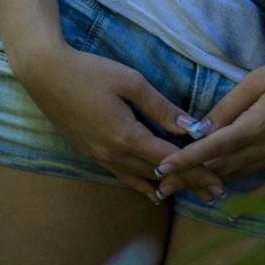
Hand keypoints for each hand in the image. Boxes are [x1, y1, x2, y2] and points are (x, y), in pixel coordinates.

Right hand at [17, 45, 225, 205]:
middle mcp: (113, 154)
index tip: (219, 182)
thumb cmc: (90, 71)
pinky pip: (123, 176)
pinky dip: (143, 184)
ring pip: (141, 180)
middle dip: (189, 183)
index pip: (170, 161)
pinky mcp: (92, 153)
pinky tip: (154, 189)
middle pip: (159, 176)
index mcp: (126, 137)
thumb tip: (191, 128)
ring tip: (192, 192)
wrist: (45, 74)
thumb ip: (161, 107)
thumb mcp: (130, 82)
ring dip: (168, 186)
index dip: (197, 171)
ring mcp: (100, 157)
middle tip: (215, 192)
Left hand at [149, 51, 264, 201]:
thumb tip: (201, 129)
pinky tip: (233, 208)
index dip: (185, 160)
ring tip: (185, 190)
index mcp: (255, 126)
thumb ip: (227, 107)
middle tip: (162, 185)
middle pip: (220, 167)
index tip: (161, 169)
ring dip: (211, 183)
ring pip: (239, 176)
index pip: (212, 148)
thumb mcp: (256, 81)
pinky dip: (251, 198)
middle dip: (189, 176)